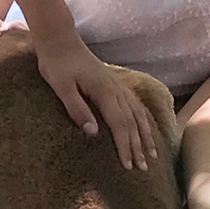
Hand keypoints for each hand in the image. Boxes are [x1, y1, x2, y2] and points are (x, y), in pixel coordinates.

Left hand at [33, 28, 158, 169]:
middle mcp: (115, 89)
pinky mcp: (114, 83)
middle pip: (132, 122)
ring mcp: (117, 85)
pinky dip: (143, 119)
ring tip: (152, 154)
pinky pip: (135, 104)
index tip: (129, 166)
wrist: (59, 39)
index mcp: (104, 92)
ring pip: (138, 114)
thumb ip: (77, 109)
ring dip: (146, 135)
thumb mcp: (61, 87)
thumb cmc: (57, 63)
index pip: (120, 125)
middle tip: (144, 169)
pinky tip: (146, 128)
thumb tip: (93, 133)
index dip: (126, 146)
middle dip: (139, 147)